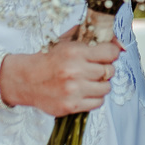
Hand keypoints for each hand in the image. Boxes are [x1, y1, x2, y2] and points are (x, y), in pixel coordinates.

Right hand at [2, 25, 123, 115]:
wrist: (26, 80)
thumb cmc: (49, 60)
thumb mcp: (66, 43)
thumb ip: (90, 38)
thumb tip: (118, 40)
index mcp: (75, 52)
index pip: (111, 52)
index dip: (112, 53)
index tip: (108, 55)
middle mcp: (75, 71)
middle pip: (110, 71)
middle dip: (105, 69)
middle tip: (95, 69)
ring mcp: (74, 90)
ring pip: (106, 88)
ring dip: (100, 84)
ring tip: (89, 81)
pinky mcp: (71, 106)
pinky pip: (98, 102)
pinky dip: (94, 98)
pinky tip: (84, 92)